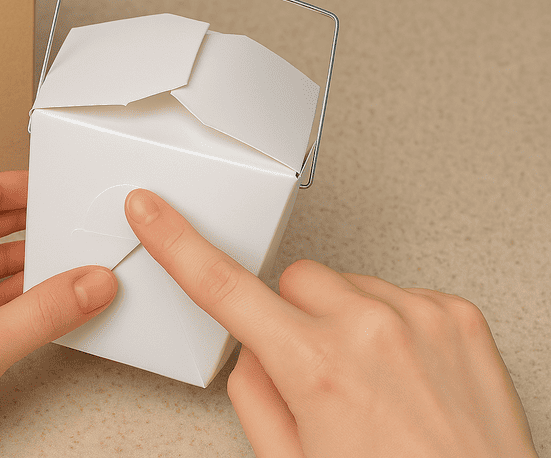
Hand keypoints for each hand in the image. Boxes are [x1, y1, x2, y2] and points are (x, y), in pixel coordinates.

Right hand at [124, 189, 537, 457]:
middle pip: (293, 281)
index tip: (152, 213)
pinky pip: (396, 293)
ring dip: (343, 320)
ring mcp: (419, 315)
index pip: (225, 289)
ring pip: (345, 284)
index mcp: (315, 367)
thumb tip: (253, 350)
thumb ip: (253, 395)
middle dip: (291, 317)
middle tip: (314, 372)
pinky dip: (389, 323)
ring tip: (371, 381)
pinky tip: (404, 373)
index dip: (178, 245)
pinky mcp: (457, 314)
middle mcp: (369, 328)